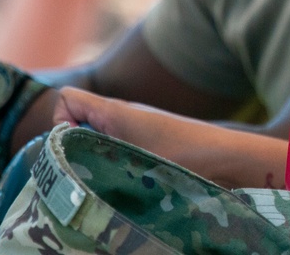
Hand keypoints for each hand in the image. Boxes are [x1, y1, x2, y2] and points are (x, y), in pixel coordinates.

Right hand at [53, 88, 289, 189]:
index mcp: (115, 111)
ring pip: (97, 142)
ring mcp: (136, 132)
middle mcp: (123, 117)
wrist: (230, 159)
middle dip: (72, 150)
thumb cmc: (185, 155)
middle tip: (79, 178)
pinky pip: (118, 153)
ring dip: (94, 163)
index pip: (67, 99)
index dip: (59, 123)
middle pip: (78, 123)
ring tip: (103, 187)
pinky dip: (114, 169)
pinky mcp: (150, 146)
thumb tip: (60, 168)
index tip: (70, 151)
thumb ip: (93, 158)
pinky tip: (123, 190)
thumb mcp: (131, 158)